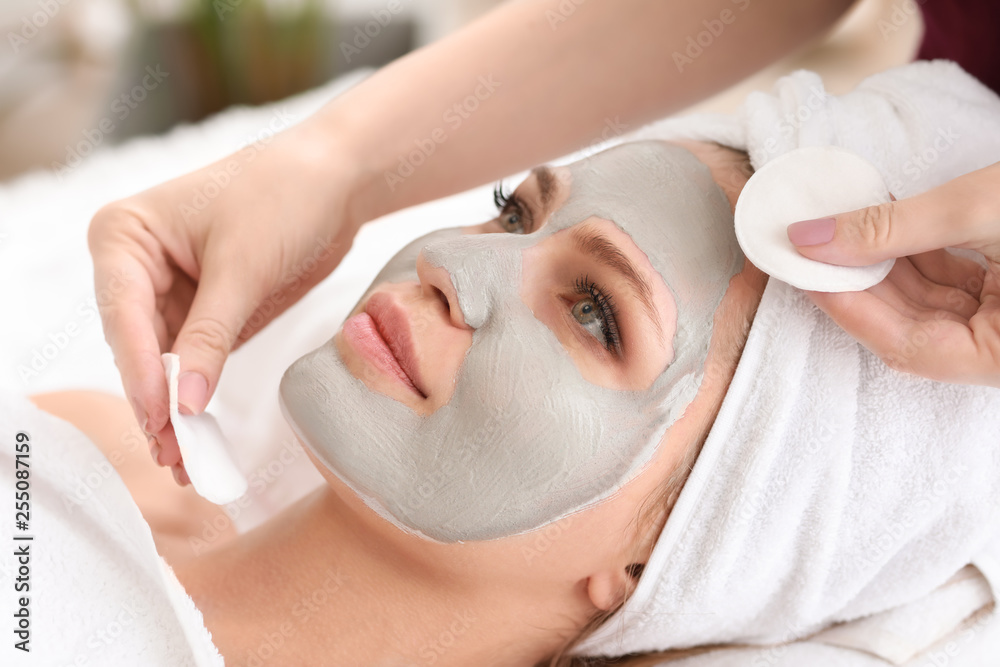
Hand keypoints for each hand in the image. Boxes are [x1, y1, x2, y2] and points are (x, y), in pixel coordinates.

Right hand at [88, 121, 360, 478]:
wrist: (337, 180)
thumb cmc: (283, 194)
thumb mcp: (243, 266)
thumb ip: (211, 335)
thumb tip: (187, 404)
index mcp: (125, 235)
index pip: (122, 314)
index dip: (141, 371)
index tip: (160, 417)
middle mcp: (137, 265)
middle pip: (136, 347)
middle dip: (156, 401)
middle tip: (174, 455)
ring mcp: (170, 292)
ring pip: (163, 363)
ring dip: (174, 409)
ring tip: (186, 461)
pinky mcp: (206, 312)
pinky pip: (195, 361)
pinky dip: (198, 395)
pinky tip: (200, 435)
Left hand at [786, 161, 999, 386]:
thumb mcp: (979, 209)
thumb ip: (892, 228)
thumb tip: (812, 239)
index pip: (904, 346)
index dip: (846, 306)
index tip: (802, 270)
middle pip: (910, 327)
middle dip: (855, 283)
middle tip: (804, 248)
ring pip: (925, 303)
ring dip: (877, 264)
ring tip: (833, 230)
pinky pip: (948, 282)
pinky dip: (912, 254)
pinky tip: (877, 224)